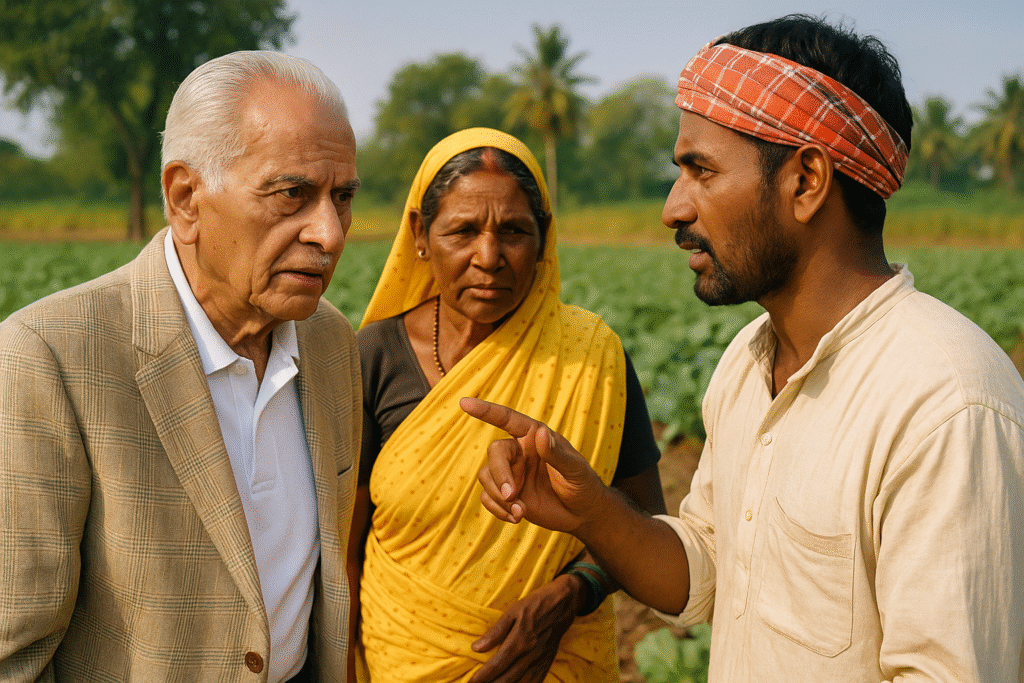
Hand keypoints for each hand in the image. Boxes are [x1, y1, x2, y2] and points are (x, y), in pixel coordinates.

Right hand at [460, 397, 606, 533]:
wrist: (582, 513)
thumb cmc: (582, 483)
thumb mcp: (575, 468)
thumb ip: (556, 453)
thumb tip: (540, 434)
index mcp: (533, 436)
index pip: (507, 419)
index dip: (486, 410)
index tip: (464, 403)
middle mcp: (518, 451)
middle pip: (494, 453)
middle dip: (499, 474)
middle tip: (511, 495)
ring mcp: (510, 473)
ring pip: (487, 476)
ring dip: (499, 496)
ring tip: (519, 512)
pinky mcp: (506, 495)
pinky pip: (487, 498)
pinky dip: (497, 510)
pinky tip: (516, 517)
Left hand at [468, 574, 582, 682]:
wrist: (562, 605)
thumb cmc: (534, 605)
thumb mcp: (513, 611)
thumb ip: (495, 631)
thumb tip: (476, 648)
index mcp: (520, 640)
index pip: (497, 665)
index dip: (482, 677)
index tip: (470, 682)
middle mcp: (531, 654)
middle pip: (507, 679)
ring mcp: (540, 661)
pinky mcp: (546, 664)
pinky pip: (535, 682)